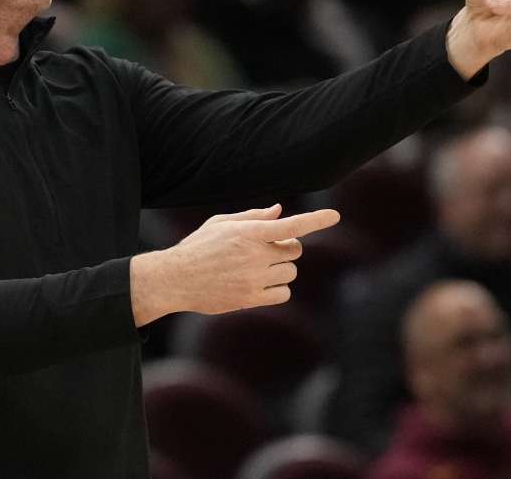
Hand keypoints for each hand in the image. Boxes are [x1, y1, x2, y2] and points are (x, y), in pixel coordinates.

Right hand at [129, 204, 339, 325]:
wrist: (175, 278)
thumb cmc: (198, 247)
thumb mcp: (221, 224)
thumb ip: (252, 217)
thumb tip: (280, 211)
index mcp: (249, 232)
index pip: (291, 225)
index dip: (316, 220)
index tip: (335, 216)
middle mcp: (255, 255)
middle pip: (294, 251)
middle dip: (285, 249)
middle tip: (266, 251)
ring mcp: (254, 278)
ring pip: (290, 273)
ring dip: (281, 269)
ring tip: (257, 269)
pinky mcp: (251, 298)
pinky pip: (283, 293)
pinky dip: (278, 289)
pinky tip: (259, 284)